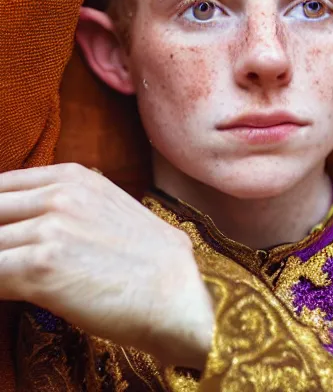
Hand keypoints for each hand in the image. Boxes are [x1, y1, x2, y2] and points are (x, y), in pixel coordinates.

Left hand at [0, 164, 213, 368]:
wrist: (175, 292)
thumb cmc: (151, 258)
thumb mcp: (113, 208)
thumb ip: (72, 204)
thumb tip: (35, 222)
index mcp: (75, 177)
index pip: (2, 186)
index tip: (4, 234)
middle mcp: (59, 195)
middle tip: (9, 259)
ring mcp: (49, 228)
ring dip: (0, 263)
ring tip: (13, 278)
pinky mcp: (40, 267)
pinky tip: (12, 294)